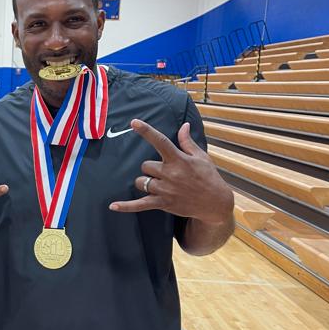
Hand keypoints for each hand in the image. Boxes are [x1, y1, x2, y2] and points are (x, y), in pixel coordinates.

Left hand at [109, 119, 232, 223]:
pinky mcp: (163, 203)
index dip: (146, 131)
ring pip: (141, 181)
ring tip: (159, 185)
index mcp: (179, 159)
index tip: (134, 122)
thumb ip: (187, 142)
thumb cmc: (208, 177)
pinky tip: (113, 206)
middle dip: (150, 168)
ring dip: (145, 182)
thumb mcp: (201, 157)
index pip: (160, 141)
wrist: (215, 203)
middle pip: (145, 165)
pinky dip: (126, 206)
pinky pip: (140, 205)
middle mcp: (170, 173)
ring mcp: (165, 189)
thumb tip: (184, 125)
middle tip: (164, 172)